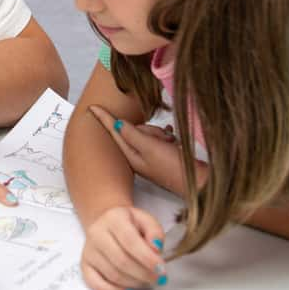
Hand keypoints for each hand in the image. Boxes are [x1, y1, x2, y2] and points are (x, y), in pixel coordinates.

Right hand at [80, 205, 166, 289]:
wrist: (107, 223)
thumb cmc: (129, 224)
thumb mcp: (146, 220)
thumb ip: (155, 232)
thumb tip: (156, 249)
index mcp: (113, 218)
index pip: (130, 241)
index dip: (147, 258)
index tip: (161, 269)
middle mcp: (97, 233)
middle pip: (121, 260)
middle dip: (143, 274)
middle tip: (158, 279)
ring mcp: (89, 250)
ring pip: (112, 274)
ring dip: (134, 283)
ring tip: (147, 281)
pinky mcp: (85, 265)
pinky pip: (96, 284)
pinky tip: (129, 289)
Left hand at [88, 105, 208, 196]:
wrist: (196, 182)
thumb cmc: (174, 167)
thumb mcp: (150, 147)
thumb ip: (132, 134)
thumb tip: (116, 124)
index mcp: (131, 155)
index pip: (114, 131)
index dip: (103, 118)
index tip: (92, 107)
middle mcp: (137, 156)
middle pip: (134, 129)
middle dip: (148, 128)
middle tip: (161, 139)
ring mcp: (149, 156)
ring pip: (148, 132)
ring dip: (159, 133)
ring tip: (170, 143)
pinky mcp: (161, 156)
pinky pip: (159, 138)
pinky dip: (166, 137)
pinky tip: (173, 141)